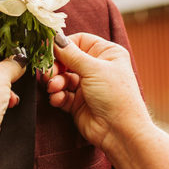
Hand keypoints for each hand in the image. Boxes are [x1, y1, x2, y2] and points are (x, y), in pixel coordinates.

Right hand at [46, 33, 152, 154]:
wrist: (120, 132)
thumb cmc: (116, 96)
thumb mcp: (94, 69)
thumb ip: (71, 54)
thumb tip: (54, 37)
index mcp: (106, 53)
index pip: (79, 41)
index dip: (63, 45)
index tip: (47, 50)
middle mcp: (96, 67)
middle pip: (67, 59)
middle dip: (56, 66)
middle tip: (49, 73)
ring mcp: (87, 85)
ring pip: (61, 77)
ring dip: (55, 82)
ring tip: (54, 88)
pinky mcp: (77, 102)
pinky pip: (61, 93)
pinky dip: (57, 95)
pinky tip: (57, 98)